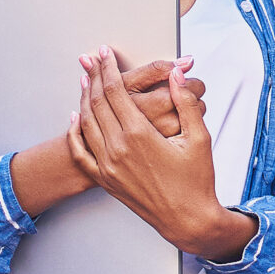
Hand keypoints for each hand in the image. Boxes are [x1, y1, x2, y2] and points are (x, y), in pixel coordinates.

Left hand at [11, 57, 204, 214]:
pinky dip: (74, 132)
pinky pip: (81, 153)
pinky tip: (76, 118)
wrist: (187, 220)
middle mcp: (118, 148)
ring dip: (83, 98)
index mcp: (140, 135)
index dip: (108, 69)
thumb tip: (177, 74)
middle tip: (91, 59)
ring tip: (84, 80)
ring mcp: (108, 166)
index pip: (116, 91)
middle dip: (93, 76)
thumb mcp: (199, 138)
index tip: (104, 54)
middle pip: (97, 102)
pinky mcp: (105, 180)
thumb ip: (186, 102)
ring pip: (87, 123)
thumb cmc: (196, 180)